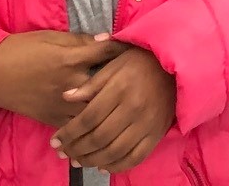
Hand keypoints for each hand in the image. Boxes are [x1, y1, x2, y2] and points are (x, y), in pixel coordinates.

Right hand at [0, 31, 127, 127]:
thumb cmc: (22, 49)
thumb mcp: (49, 38)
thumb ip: (78, 41)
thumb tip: (104, 39)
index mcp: (69, 58)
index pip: (104, 52)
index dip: (121, 47)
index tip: (136, 46)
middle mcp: (70, 83)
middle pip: (106, 84)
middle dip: (123, 80)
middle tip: (139, 75)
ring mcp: (63, 105)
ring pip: (96, 110)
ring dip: (112, 106)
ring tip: (129, 103)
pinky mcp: (55, 119)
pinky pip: (79, 127)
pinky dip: (94, 125)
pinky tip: (107, 125)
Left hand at [50, 44, 177, 173]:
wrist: (173, 69)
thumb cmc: (138, 62)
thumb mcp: (113, 63)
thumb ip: (91, 84)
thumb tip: (66, 97)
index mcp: (119, 89)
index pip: (88, 117)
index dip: (69, 132)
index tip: (55, 139)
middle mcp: (133, 109)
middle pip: (99, 137)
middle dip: (77, 148)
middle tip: (62, 153)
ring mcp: (146, 125)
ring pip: (114, 151)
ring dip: (92, 160)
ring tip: (77, 160)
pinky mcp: (156, 136)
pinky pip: (134, 158)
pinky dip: (117, 166)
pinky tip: (102, 165)